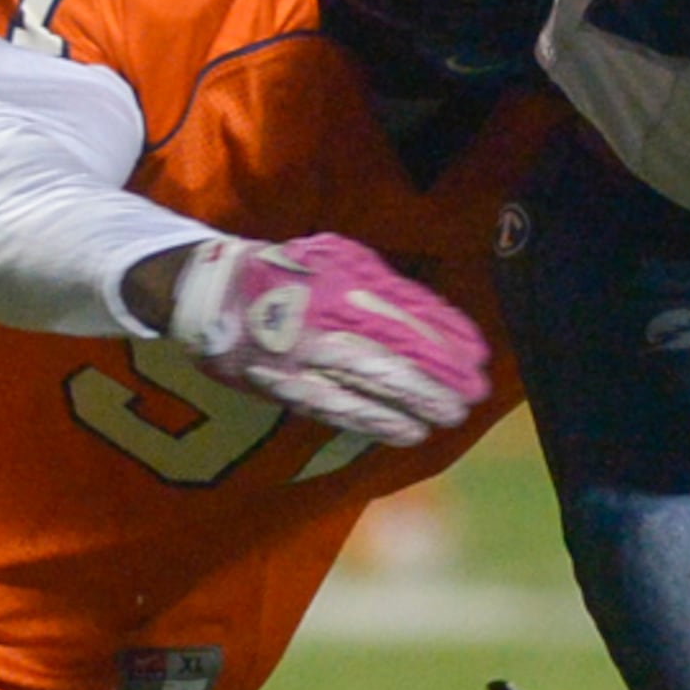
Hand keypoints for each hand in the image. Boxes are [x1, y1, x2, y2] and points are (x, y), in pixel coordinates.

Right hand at [163, 232, 490, 448]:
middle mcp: (317, 321)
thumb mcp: (335, 258)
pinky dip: (373, 423)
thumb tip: (437, 322)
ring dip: (411, 407)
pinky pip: (335, 410)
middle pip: (389, 355)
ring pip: (364, 389)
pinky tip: (404, 431)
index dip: (445, 338)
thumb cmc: (287, 273)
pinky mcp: (282, 388)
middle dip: (436, 379)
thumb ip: (382, 285)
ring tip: (446, 418)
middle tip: (473, 393)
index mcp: (336, 281)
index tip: (478, 355)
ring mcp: (297, 358)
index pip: (403, 314)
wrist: (210, 296)